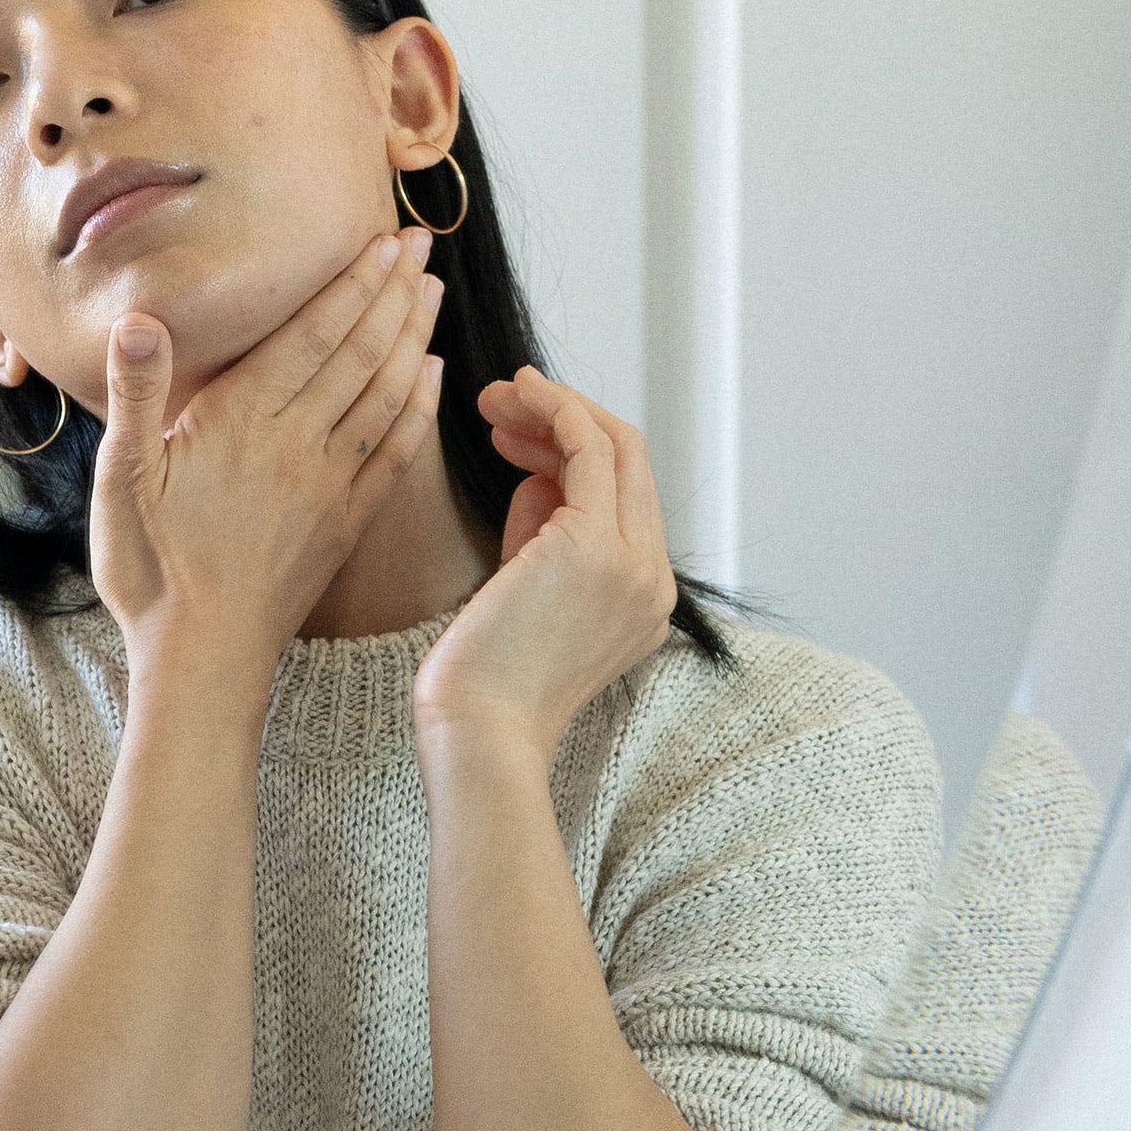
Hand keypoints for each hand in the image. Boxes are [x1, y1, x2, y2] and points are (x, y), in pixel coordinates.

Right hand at [87, 224, 444, 675]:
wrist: (201, 657)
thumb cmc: (150, 571)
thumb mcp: (121, 480)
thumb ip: (138, 394)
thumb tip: (140, 319)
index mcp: (243, 421)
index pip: (311, 334)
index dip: (352, 283)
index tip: (386, 241)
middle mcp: (297, 442)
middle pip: (358, 351)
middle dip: (392, 293)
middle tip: (421, 245)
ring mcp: (329, 483)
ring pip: (385, 393)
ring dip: (412, 338)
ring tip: (432, 294)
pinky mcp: (345, 523)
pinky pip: (395, 454)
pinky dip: (419, 410)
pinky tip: (433, 380)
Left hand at [412, 366, 675, 761]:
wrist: (479, 733)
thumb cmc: (484, 679)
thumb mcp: (524, 590)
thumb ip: (542, 529)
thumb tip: (542, 471)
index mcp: (643, 598)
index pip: (625, 496)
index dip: (572, 450)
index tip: (513, 435)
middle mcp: (652, 579)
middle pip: (630, 461)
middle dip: (563, 416)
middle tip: (501, 399)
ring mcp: (631, 562)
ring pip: (614, 446)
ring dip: (553, 408)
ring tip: (495, 397)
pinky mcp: (595, 547)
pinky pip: (587, 450)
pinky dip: (553, 413)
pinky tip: (510, 404)